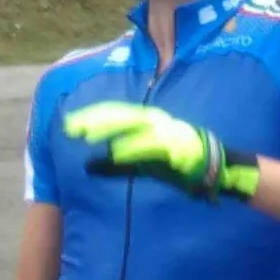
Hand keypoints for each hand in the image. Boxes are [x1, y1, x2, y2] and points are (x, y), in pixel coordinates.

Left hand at [64, 102, 259, 200]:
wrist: (209, 166)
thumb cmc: (173, 162)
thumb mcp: (140, 162)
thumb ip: (114, 164)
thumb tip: (85, 165)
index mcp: (147, 120)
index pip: (115, 113)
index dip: (92, 116)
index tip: (69, 123)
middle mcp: (154, 121)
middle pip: (120, 115)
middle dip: (95, 119)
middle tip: (73, 126)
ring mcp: (165, 132)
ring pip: (134, 125)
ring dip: (111, 129)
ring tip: (88, 135)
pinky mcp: (174, 147)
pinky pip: (150, 146)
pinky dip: (133, 148)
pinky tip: (116, 152)